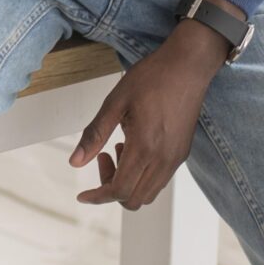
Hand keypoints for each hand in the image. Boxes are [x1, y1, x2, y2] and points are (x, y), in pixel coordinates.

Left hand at [69, 22, 226, 209]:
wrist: (188, 65)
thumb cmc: (152, 78)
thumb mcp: (115, 101)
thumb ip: (95, 134)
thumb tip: (75, 162)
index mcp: (145, 147)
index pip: (120, 190)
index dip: (98, 196)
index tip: (83, 194)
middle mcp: (164, 159)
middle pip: (134, 199)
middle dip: (111, 188)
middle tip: (101, 157)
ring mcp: (176, 158)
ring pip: (148, 192)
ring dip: (128, 182)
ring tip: (117, 148)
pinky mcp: (182, 152)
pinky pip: (160, 178)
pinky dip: (142, 174)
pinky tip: (133, 145)